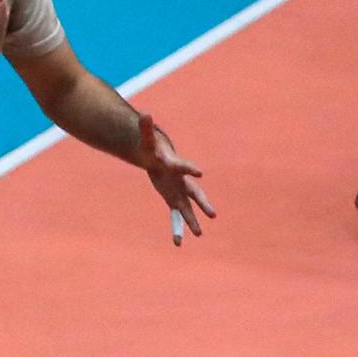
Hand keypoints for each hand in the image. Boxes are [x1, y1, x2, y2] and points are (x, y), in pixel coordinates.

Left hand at [135, 113, 214, 245]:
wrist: (157, 157)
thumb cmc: (152, 147)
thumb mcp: (146, 140)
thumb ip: (145, 128)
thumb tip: (145, 114)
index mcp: (175, 165)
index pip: (183, 166)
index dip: (190, 168)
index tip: (200, 172)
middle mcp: (181, 181)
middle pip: (195, 193)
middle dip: (203, 203)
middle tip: (212, 214)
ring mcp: (179, 191)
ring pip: (187, 209)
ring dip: (192, 221)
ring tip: (198, 234)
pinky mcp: (172, 199)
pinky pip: (176, 215)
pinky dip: (177, 227)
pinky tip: (179, 242)